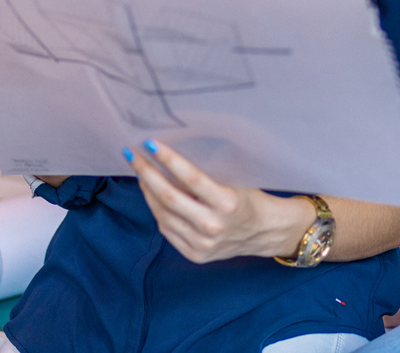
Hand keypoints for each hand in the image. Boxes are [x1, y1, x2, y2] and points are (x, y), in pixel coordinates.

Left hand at [124, 140, 313, 263]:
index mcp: (227, 203)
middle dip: (146, 173)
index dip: (168, 159)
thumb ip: (205, 176)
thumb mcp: (235, 182)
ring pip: (163, 215)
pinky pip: (167, 230)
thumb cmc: (250, 199)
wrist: (267, 232)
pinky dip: (157, 211)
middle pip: (169, 197)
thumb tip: (171, 154)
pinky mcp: (195, 255)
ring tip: (140, 172)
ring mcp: (202, 244)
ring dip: (147, 191)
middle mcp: (213, 226)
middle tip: (132, 155)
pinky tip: (152, 195)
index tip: (151, 143)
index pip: (190, 178)